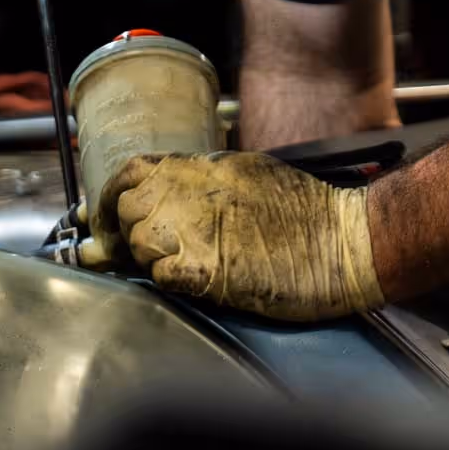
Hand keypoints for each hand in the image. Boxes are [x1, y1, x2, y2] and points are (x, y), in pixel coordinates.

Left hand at [90, 150, 382, 321]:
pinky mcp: (207, 271)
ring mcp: (199, 230)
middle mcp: (193, 193)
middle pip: (127, 208)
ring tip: (177, 267)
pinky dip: (166, 281)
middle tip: (135, 253)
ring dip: (146, 260)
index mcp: (203, 168)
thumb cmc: (308, 213)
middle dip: (123, 232)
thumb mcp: (249, 176)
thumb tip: (162, 195)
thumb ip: (202, 184)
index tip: (101, 219)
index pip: (131, 172)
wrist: (346, 241)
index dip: (109, 197)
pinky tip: (190, 281)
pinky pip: (162, 276)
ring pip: (139, 243)